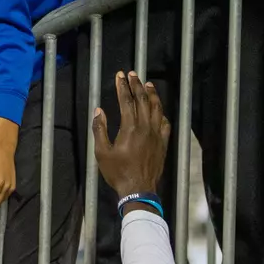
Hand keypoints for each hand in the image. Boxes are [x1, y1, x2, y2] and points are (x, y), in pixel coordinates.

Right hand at [93, 72, 169, 198]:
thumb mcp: (102, 152)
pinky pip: (165, 123)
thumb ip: (100, 130)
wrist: (139, 189)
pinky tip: (159, 109)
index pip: (126, 101)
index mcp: (130, 128)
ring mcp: (156, 134)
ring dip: (152, 94)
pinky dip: (162, 113)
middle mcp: (145, 127)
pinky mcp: (163, 142)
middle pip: (143, 100)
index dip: (122, 87)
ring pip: (157, 108)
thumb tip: (98, 111)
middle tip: (133, 74)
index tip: (120, 76)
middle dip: (137, 85)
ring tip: (148, 84)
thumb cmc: (118, 172)